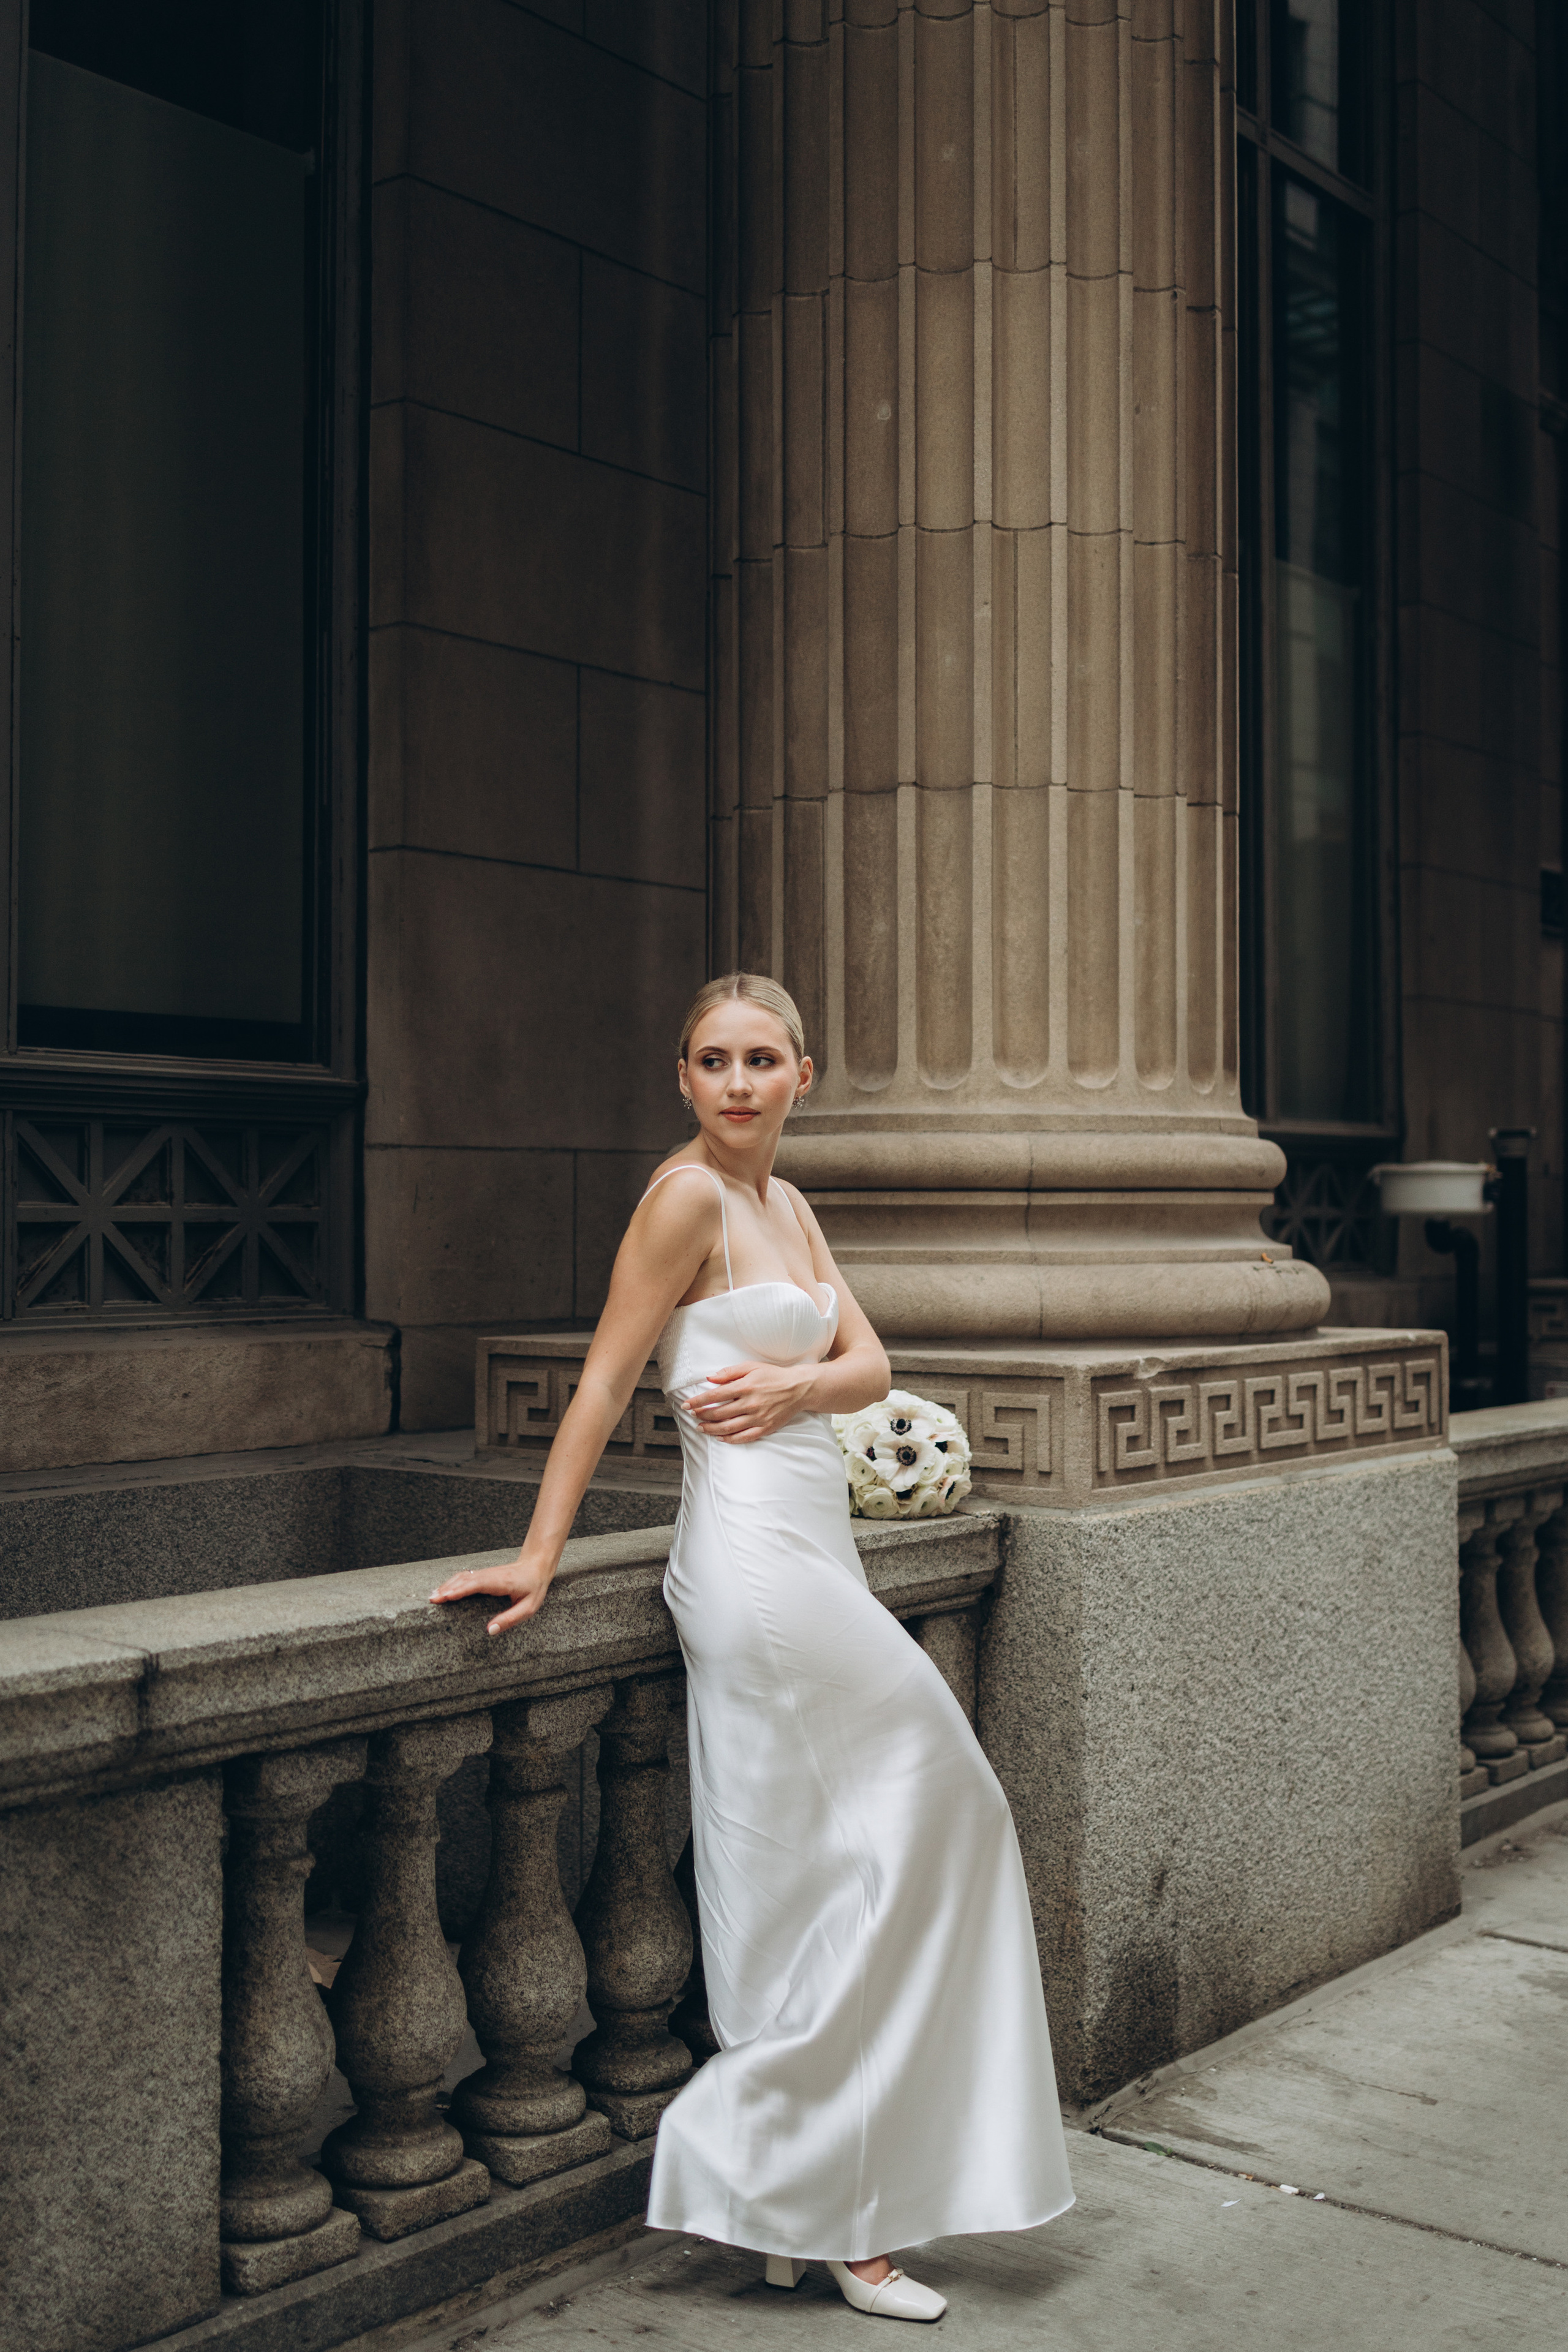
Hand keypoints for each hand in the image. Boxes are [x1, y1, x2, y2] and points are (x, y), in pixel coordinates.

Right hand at [428, 1548, 554, 1635]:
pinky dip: (452, 1583)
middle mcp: (490, 1575)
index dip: (461, 1590)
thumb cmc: (533, 1587)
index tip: (446, 1597)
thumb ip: (510, 1619)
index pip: (478, 1584)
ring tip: (433, 1597)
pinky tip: (443, 1590)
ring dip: (447, 1585)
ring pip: (462, 1576)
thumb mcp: (528, 1607)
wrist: (536, 1566)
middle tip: (432, 1600)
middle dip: (447, 1589)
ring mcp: (486, 1573)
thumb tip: (490, 1630)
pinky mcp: (483, 1574)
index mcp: (501, 1582)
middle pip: (465, 1580)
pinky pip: (465, 1577)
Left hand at [688, 1361, 817, 1443]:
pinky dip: (729, 1439)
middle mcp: (751, 1403)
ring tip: (701, 1428)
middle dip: (702, 1415)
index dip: (698, 1401)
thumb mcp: (752, 1367)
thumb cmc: (773, 1376)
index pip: (715, 1395)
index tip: (687, 1405)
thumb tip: (710, 1378)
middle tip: (692, 1416)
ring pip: (728, 1428)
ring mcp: (758, 1418)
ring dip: (711, 1429)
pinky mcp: (765, 1428)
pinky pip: (744, 1437)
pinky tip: (720, 1437)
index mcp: (746, 1386)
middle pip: (719, 1413)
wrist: (798, 1388)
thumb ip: (730, 1372)